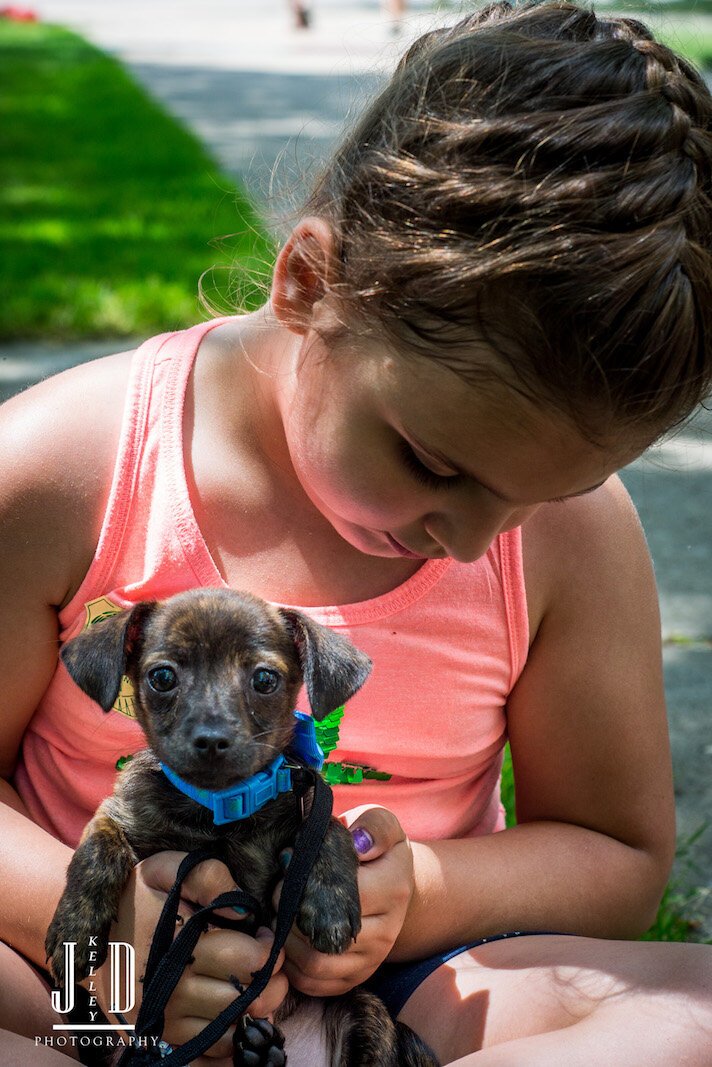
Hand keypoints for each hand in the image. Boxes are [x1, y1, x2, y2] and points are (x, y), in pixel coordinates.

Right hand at [88, 852, 288, 1066]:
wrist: (88, 936)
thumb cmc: (135, 897)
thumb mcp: (165, 870)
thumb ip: (207, 877)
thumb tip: (244, 911)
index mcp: (180, 949)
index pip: (248, 961)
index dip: (267, 949)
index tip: (266, 936)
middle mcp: (172, 991)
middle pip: (245, 999)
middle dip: (268, 980)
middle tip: (268, 963)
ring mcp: (166, 1019)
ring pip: (232, 1029)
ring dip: (253, 1009)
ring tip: (253, 984)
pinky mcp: (162, 1035)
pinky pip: (211, 1050)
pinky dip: (231, 1033)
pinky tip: (233, 1008)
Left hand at [276, 806, 413, 996]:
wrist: (395, 884)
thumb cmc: (377, 849)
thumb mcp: (380, 823)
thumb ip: (373, 826)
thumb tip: (358, 842)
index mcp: (394, 888)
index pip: (344, 893)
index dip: (305, 882)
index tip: (285, 865)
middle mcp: (387, 929)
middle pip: (325, 936)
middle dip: (288, 916)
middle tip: (274, 895)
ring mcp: (372, 958)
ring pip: (316, 965)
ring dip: (286, 944)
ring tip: (276, 917)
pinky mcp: (357, 977)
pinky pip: (316, 984)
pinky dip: (291, 967)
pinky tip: (284, 941)